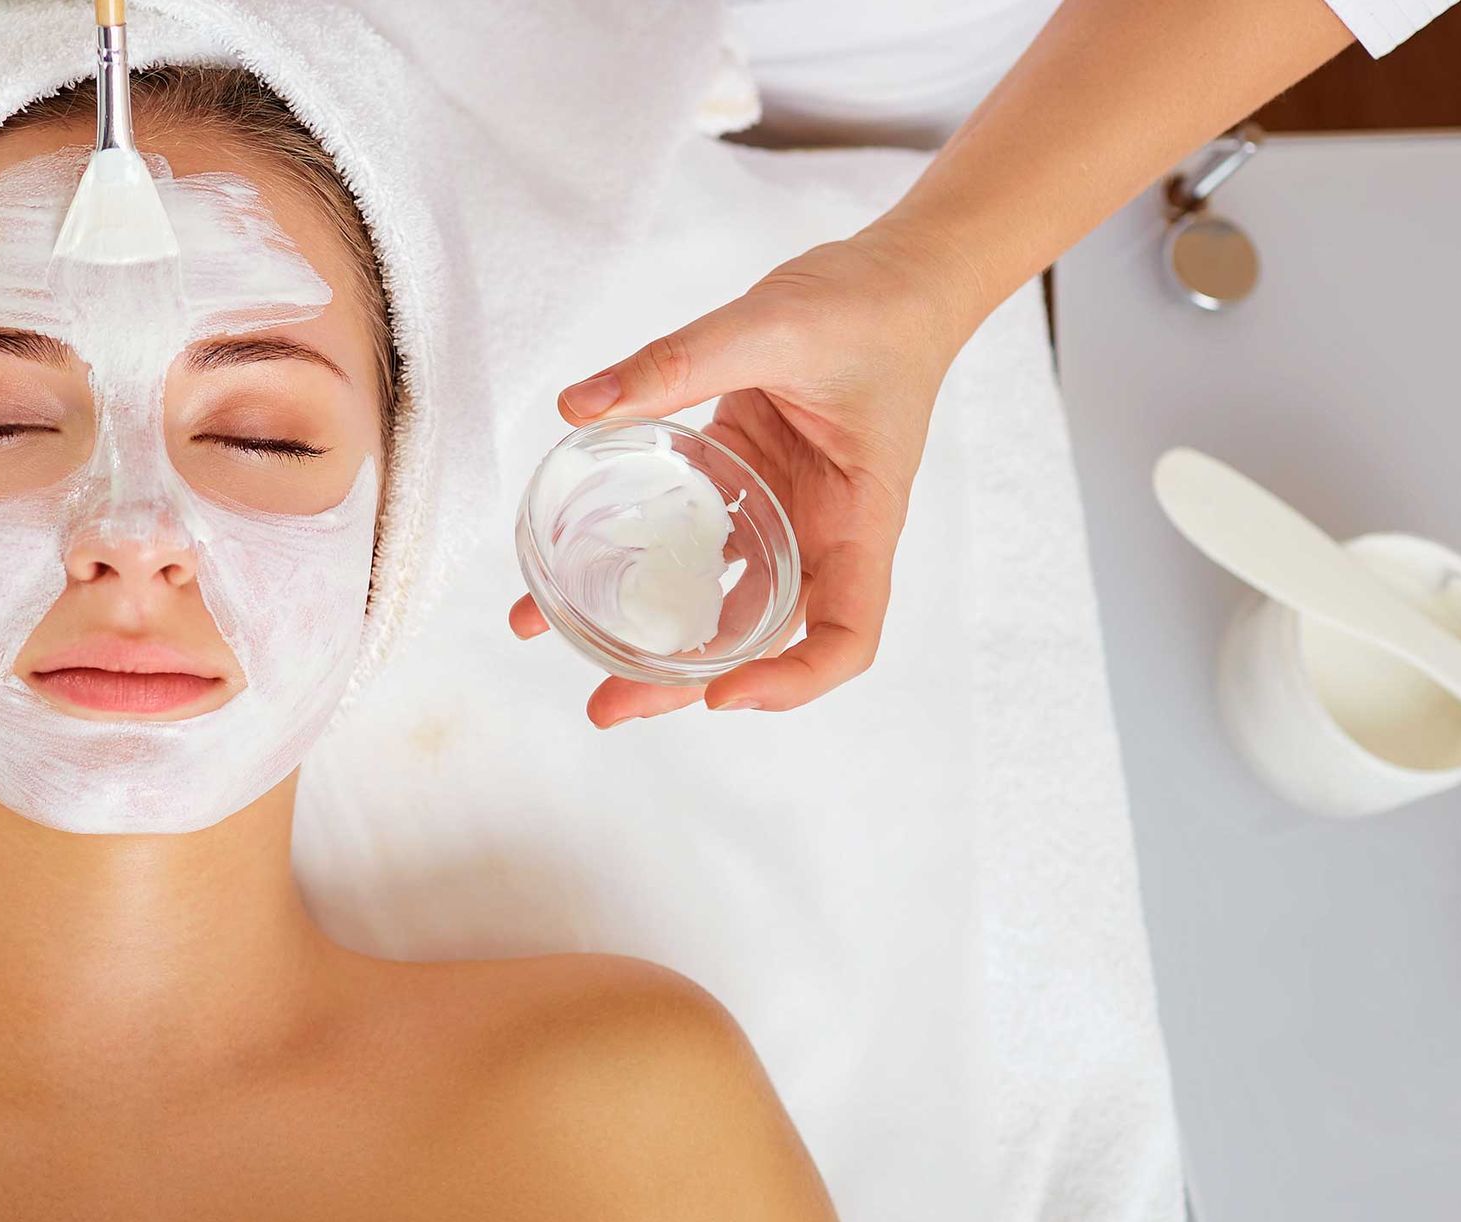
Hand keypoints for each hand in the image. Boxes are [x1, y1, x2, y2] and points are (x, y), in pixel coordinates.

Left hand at [510, 221, 992, 726]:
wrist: (896, 277)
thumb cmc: (870, 308)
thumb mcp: (772, 326)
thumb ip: (676, 363)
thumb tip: (580, 404)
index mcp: (859, 519)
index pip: (847, 635)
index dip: (791, 681)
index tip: (722, 693)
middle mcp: (820, 533)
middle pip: (760, 638)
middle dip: (683, 682)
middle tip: (605, 706)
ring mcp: (780, 514)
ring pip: (716, 598)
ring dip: (647, 631)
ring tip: (564, 647)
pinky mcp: (743, 486)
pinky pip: (690, 539)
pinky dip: (639, 558)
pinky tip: (573, 563)